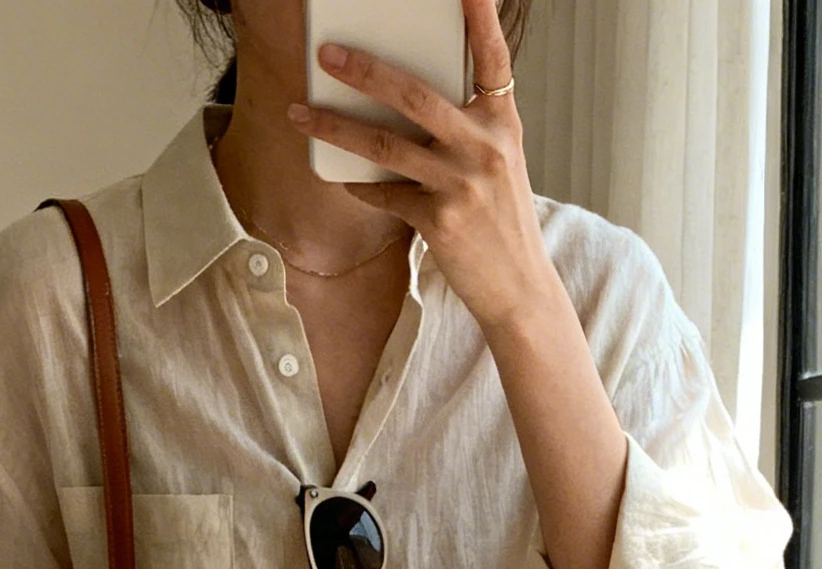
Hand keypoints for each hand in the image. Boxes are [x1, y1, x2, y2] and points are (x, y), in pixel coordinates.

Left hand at [288, 0, 553, 336]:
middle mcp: (485, 147)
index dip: (481, 18)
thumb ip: (464, 127)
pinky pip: (385, 192)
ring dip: (336, 126)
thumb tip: (401, 100)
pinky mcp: (441, 220)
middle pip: (414, 94)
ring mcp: (462, 183)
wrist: (520, 288)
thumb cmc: (501, 221)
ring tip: (301, 113)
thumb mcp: (497, 163)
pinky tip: (343, 177)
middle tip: (327, 54)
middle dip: (364, 69)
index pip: (494, 59)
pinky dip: (361, 185)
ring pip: (385, 144)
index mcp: (502, 123)